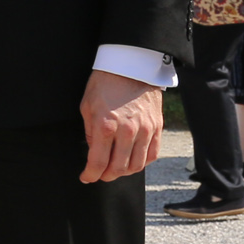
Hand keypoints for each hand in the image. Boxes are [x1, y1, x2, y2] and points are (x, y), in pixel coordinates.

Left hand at [78, 68, 162, 182]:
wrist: (131, 66)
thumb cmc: (104, 83)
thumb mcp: (87, 106)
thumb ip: (91, 132)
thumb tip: (95, 152)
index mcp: (106, 126)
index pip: (99, 162)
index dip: (90, 174)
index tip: (86, 177)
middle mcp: (128, 131)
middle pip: (119, 168)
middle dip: (106, 175)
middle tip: (99, 175)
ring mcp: (146, 130)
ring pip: (137, 165)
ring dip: (124, 172)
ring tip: (115, 169)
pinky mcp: (157, 127)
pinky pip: (152, 154)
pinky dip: (142, 163)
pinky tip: (132, 161)